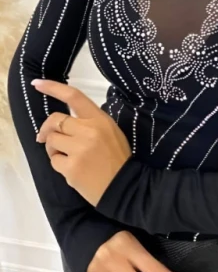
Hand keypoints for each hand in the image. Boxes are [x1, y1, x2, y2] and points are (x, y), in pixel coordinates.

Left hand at [31, 79, 130, 204]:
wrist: (125, 187)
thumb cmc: (118, 158)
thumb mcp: (111, 132)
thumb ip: (90, 123)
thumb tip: (63, 122)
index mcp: (100, 120)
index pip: (74, 97)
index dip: (53, 88)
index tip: (38, 84)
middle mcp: (89, 131)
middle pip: (55, 120)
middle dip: (47, 129)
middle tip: (45, 138)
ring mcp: (79, 149)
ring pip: (51, 141)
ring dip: (54, 148)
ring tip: (67, 156)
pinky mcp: (71, 167)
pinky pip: (53, 160)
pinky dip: (59, 164)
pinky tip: (72, 168)